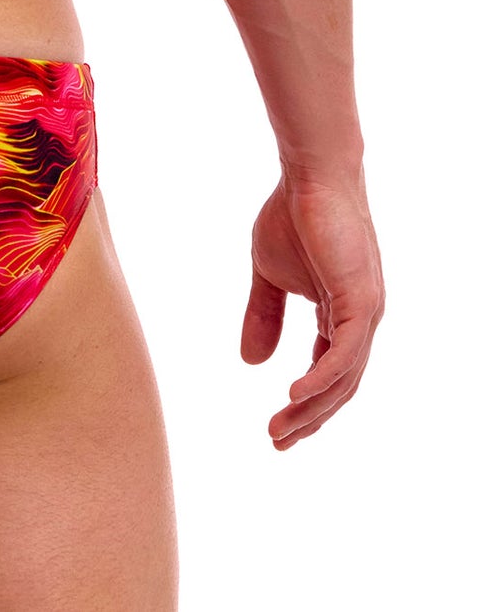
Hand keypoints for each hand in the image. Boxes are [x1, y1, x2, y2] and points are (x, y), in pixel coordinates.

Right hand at [240, 169, 383, 448]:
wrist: (309, 175)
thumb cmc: (292, 215)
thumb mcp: (268, 275)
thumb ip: (264, 316)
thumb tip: (251, 364)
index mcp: (342, 316)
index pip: (329, 373)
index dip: (305, 404)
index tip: (276, 429)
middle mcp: (361, 321)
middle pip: (339, 386)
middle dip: (308, 418)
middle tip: (277, 442)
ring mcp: (365, 313)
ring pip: (343, 378)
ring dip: (310, 408)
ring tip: (279, 428)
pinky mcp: (361, 301)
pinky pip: (344, 353)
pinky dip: (321, 378)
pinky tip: (294, 395)